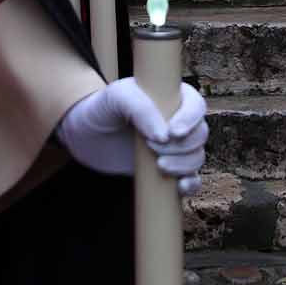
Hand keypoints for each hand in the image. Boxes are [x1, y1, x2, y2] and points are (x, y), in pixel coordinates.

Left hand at [56, 80, 207, 196]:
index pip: (196, 105)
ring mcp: (174, 147)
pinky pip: (192, 179)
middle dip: (181, 146)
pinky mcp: (168, 169)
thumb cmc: (102, 108)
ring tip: (158, 165)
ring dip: (184, 165)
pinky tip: (180, 187)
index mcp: (171, 97)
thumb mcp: (117, 97)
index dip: (190, 119)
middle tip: (151, 146)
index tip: (173, 132)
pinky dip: (192, 184)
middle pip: (200, 134)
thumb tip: (166, 135)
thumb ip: (140, 109)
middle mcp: (177, 120)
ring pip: (197, 157)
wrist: (85, 134)